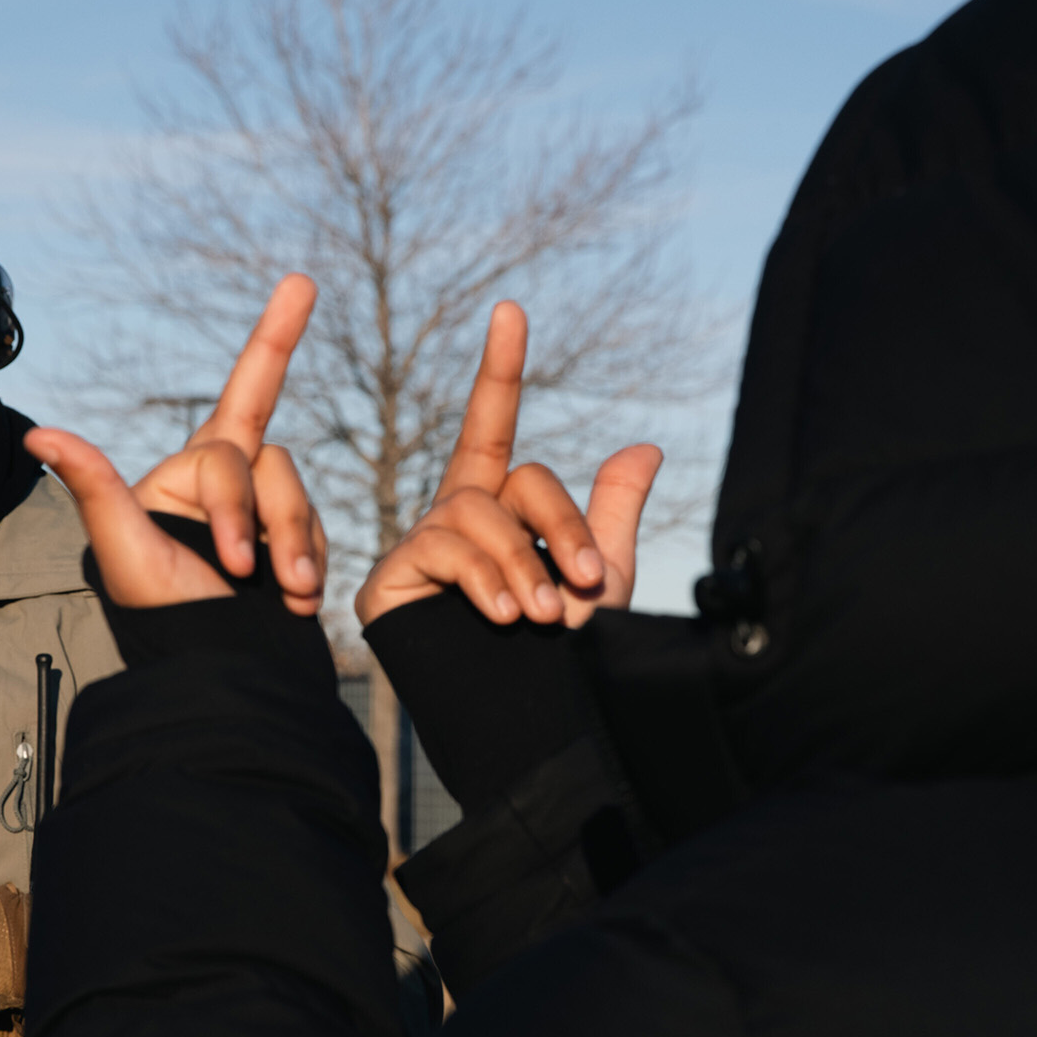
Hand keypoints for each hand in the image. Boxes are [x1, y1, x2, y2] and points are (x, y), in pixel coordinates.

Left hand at [26, 274, 326, 613]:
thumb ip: (95, 485)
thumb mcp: (123, 549)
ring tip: (284, 592)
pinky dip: (310, 564)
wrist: (214, 673)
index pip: (245, 394)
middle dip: (260, 513)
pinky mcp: (295, 551)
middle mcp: (232, 486)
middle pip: (266, 459)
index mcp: (190, 472)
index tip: (303, 282)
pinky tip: (292, 600)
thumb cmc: (163, 616)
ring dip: (295, 542)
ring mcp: (268, 518)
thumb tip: (38, 436)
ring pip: (297, 494)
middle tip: (245, 572)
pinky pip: (319, 533)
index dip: (275, 337)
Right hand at [354, 301, 662, 628]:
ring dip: (521, 563)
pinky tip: (504, 615)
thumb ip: (613, 514)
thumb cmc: (561, 660)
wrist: (520, 727)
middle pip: (508, 478)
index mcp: (498, 504)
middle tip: (586, 586)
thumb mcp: (600, 583)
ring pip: (475, 513)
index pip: (492, 423)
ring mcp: (421, 544)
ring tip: (543, 615)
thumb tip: (645, 447)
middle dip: (557, 525)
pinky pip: (440, 550)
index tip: (509, 309)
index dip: (499, 368)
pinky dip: (482, 578)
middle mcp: (454, 513)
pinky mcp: (392, 580)